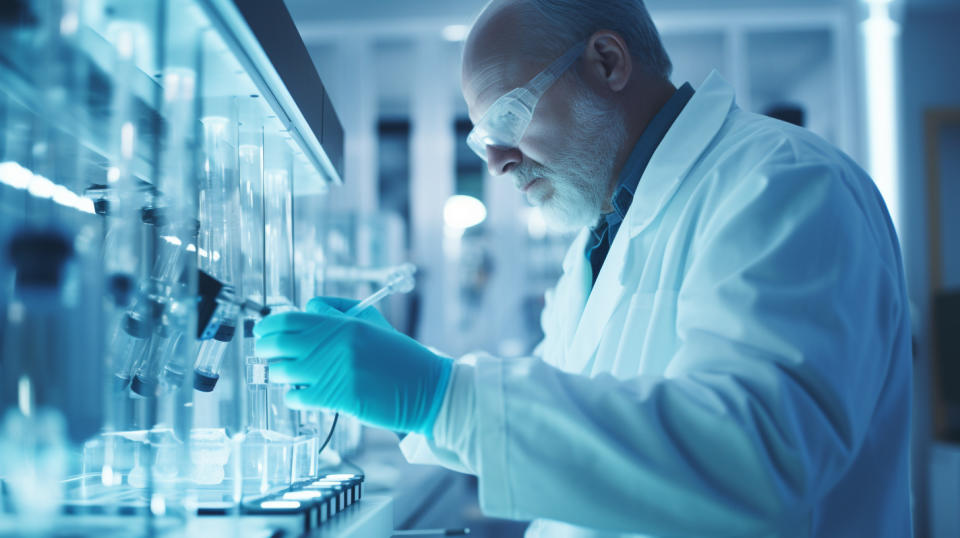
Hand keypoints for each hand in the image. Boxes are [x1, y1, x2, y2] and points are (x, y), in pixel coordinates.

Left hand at [253, 297, 452, 436]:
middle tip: (266, 352)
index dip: (268, 326)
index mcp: (342, 324)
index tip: (262, 332)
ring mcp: (333, 373)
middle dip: (265, 349)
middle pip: (277, 344)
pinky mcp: (336, 399)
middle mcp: (334, 346)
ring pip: (282, 371)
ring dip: (280, 374)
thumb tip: (309, 308)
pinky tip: (302, 394)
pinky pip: (296, 397)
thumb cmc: (400, 356)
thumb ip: (339, 311)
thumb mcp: (373, 322)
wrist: (425, 388)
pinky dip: (293, 396)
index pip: (289, 319)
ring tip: (289, 375)